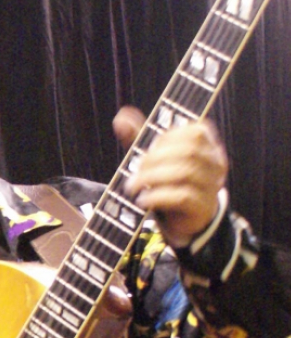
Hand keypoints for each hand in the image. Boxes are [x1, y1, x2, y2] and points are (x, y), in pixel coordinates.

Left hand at [114, 105, 227, 247]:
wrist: (183, 220)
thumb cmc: (169, 181)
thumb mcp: (154, 157)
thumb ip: (140, 136)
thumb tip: (121, 117)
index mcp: (208, 145)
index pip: (193, 133)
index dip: (166, 140)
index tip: (146, 151)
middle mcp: (216, 163)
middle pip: (189, 152)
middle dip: (155, 159)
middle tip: (134, 171)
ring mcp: (213, 185)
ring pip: (186, 173)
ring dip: (152, 178)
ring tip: (132, 186)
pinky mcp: (203, 207)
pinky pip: (183, 197)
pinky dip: (158, 196)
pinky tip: (142, 200)